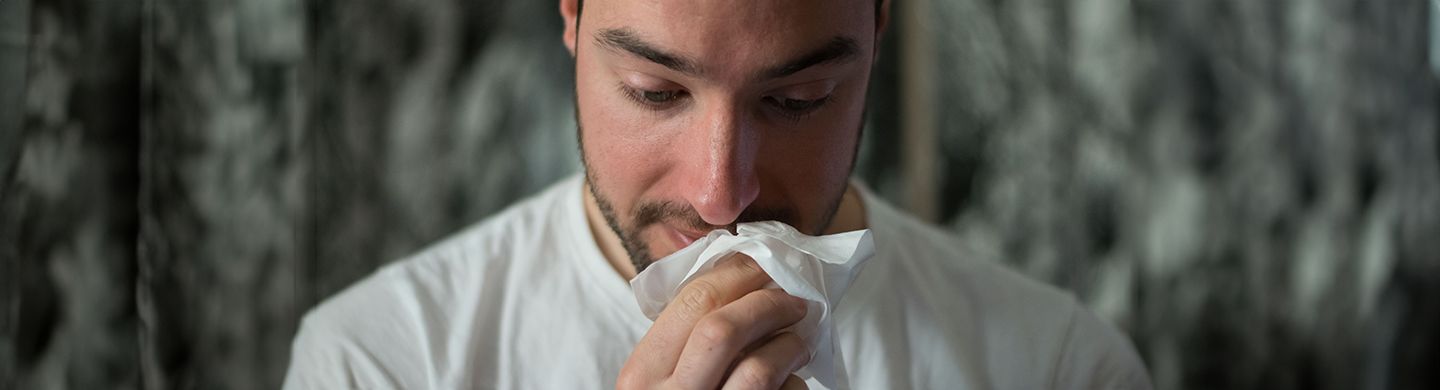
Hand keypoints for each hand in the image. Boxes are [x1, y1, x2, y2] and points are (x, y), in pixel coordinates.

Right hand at [618, 254, 811, 389]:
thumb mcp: (663, 381)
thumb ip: (685, 342)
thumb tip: (742, 281)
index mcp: (640, 376)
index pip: (690, 302)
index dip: (737, 274)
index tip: (764, 264)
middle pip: (721, 328)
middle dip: (767, 303)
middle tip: (795, 299)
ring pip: (757, 369)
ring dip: (789, 345)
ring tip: (801, 341)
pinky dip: (796, 386)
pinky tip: (794, 383)